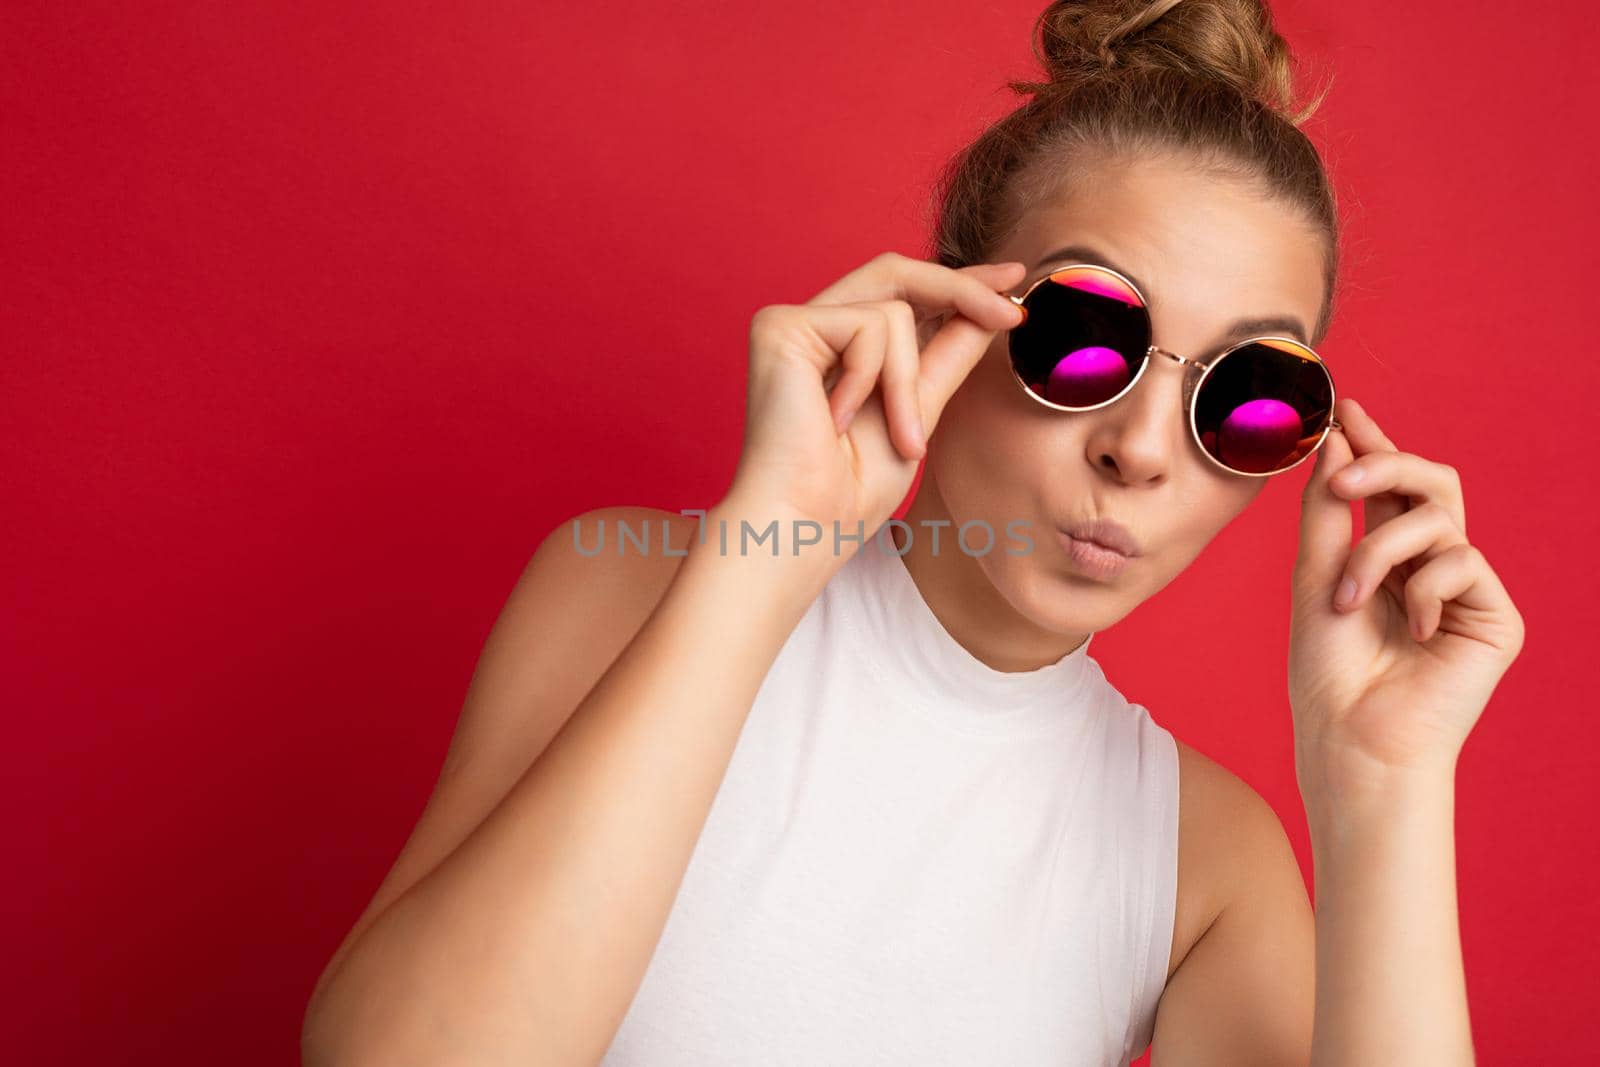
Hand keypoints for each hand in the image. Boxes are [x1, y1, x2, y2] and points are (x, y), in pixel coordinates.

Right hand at [724, 252, 1025, 550]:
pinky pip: (869, 326)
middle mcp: (812, 328)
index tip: (1013, 278)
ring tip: (898, 438)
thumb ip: (948, 355)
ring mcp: (792, 324)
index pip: (902, 293)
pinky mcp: (780, 326)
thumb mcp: (920, 410)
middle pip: (897, 273)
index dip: (957, 281)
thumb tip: (993, 308)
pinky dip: (874, 379)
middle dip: (961, 290)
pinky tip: (836, 421)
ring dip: (909, 383)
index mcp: (839, 348)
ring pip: (894, 311)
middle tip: (1010, 316)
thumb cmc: (850, 490)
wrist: (809, 525)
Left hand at [1289, 397, 1525, 787]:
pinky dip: (1421, 590)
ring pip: (1439, 517)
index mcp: (1388, 556)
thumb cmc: (1327, 669)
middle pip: (1431, 480)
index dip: (1374, 442)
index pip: (1390, 485)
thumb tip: (1333, 441)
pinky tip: (1413, 634)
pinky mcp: (1496, 616)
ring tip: (1351, 600)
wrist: (1351, 736)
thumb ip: (1327, 509)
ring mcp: (1467, 591)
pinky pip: (1463, 562)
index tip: (1345, 406)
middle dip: (1385, 464)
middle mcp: (1431, 567)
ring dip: (1380, 551)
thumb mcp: (1314, 575)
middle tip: (1342, 479)